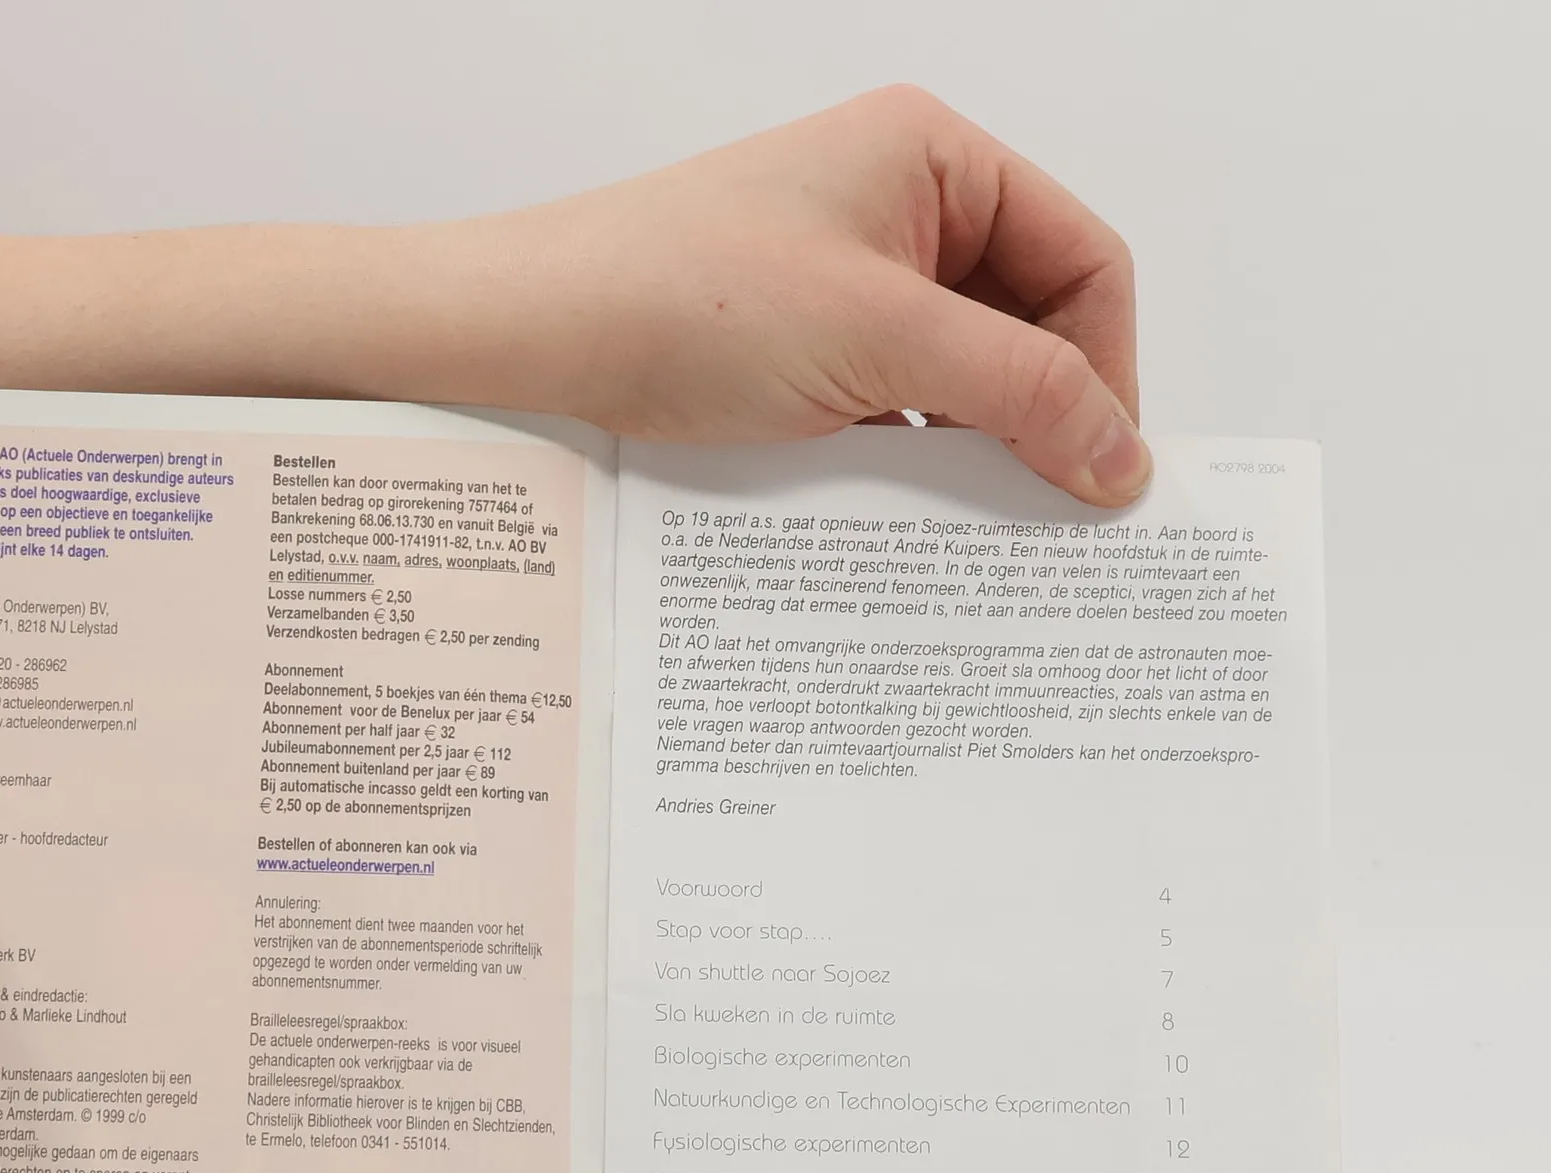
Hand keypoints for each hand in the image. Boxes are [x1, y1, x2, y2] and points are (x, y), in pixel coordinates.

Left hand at [453, 87, 1145, 503]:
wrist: (537, 339)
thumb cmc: (685, 299)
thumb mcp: (879, 340)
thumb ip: (1017, 391)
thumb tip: (1123, 454)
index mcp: (935, 160)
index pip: (1081, 261)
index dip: (1108, 365)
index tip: (1107, 468)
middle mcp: (902, 210)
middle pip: (1030, 323)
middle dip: (1047, 413)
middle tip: (1057, 516)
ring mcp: (852, 283)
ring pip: (965, 376)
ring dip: (982, 447)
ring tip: (982, 524)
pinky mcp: (810, 352)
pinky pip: (903, 407)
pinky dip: (921, 459)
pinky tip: (916, 514)